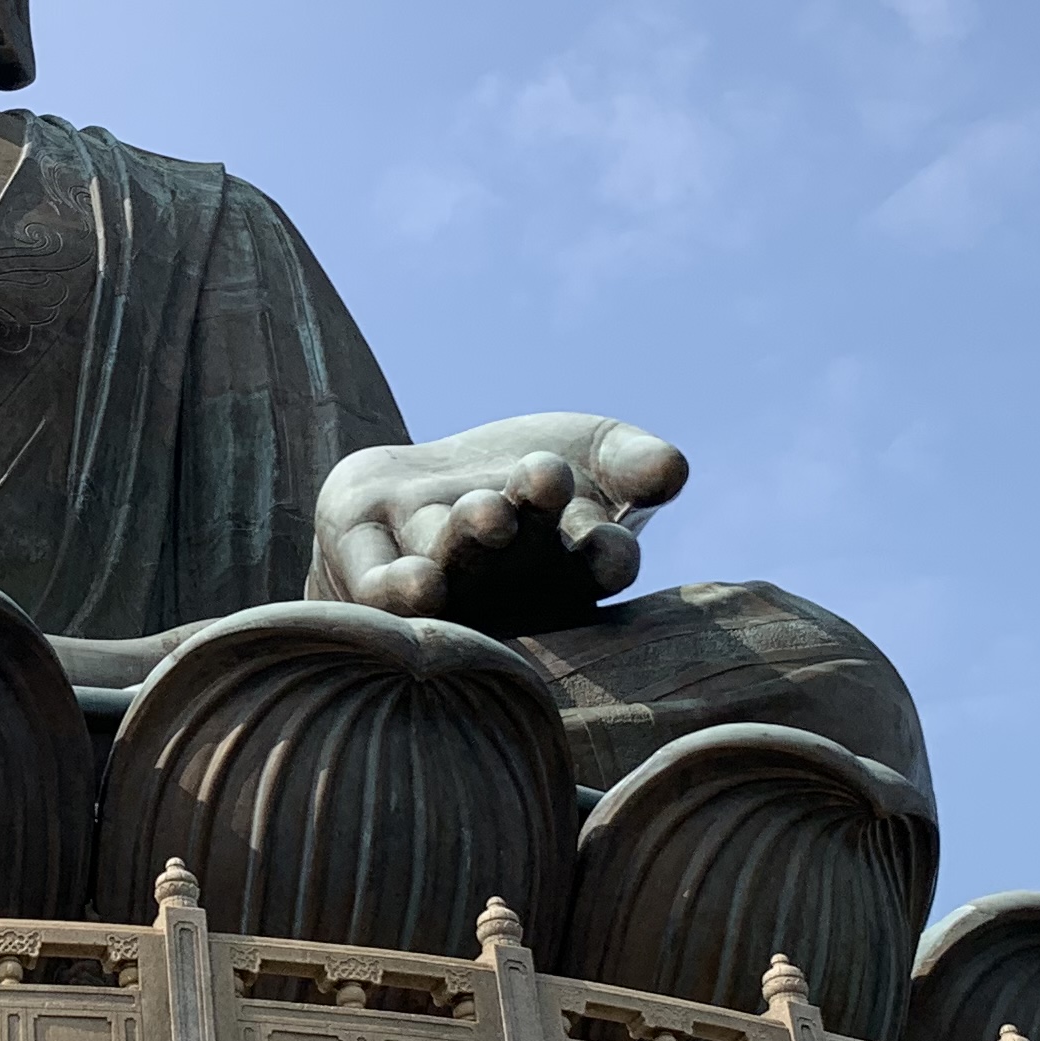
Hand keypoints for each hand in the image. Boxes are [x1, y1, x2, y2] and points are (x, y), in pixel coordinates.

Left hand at [312, 412, 688, 635]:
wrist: (432, 484)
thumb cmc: (533, 479)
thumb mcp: (596, 455)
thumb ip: (633, 464)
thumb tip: (673, 468)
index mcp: (570, 565)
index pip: (600, 563)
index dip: (606, 556)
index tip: (612, 546)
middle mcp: (504, 583)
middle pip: (519, 559)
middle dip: (526, 529)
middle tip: (529, 494)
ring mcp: (436, 572)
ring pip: (450, 562)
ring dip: (468, 540)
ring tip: (488, 513)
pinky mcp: (366, 558)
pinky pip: (377, 582)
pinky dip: (395, 586)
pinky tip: (414, 583)